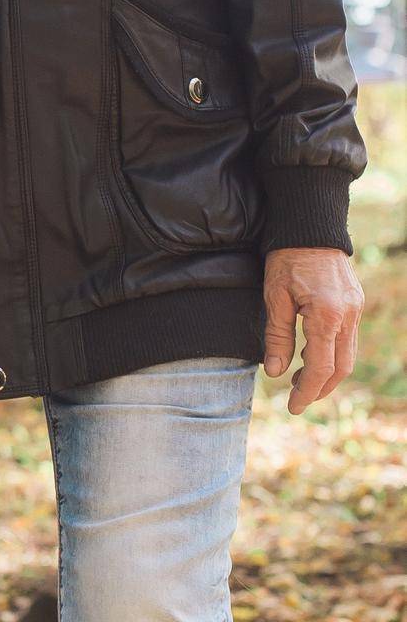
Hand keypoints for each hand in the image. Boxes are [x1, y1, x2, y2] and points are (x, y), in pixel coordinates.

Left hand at [262, 246, 364, 413]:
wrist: (310, 224)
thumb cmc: (286, 256)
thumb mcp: (274, 295)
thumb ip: (276, 336)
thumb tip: (275, 372)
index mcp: (326, 315)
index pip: (320, 367)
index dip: (307, 391)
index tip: (293, 406)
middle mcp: (347, 315)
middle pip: (340, 367)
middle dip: (320, 387)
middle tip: (297, 396)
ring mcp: (355, 309)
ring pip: (348, 355)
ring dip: (327, 372)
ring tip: (301, 378)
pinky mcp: (355, 302)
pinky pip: (348, 338)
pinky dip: (332, 353)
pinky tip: (312, 353)